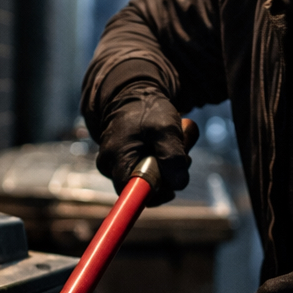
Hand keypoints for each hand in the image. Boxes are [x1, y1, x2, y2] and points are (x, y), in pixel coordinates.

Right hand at [96, 88, 190, 203]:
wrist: (134, 97)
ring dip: (169, 166)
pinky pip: (150, 173)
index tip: (172, 188)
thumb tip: (179, 184)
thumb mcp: (165, 129)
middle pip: (145, 189)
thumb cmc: (147, 110)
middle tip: (182, 152)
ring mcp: (117, 166)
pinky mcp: (127, 164)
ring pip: (151, 181)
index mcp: (115, 159)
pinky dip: (163, 161)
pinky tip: (165, 145)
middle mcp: (110, 167)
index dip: (156, 195)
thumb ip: (173, 156)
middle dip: (168, 174)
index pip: (133, 195)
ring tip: (173, 141)